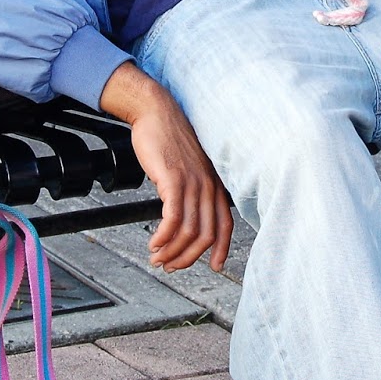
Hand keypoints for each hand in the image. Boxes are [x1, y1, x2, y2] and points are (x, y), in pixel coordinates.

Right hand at [99, 64, 232, 272]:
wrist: (157, 112)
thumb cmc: (170, 140)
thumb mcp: (189, 168)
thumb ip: (193, 190)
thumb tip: (185, 217)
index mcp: (215, 184)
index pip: (226, 225)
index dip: (222, 249)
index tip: (215, 266)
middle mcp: (209, 186)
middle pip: (205, 235)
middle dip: (187, 258)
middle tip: (170, 266)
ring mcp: (193, 183)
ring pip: (187, 231)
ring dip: (171, 251)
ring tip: (157, 258)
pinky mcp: (174, 179)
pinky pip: (172, 219)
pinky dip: (163, 237)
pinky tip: (154, 243)